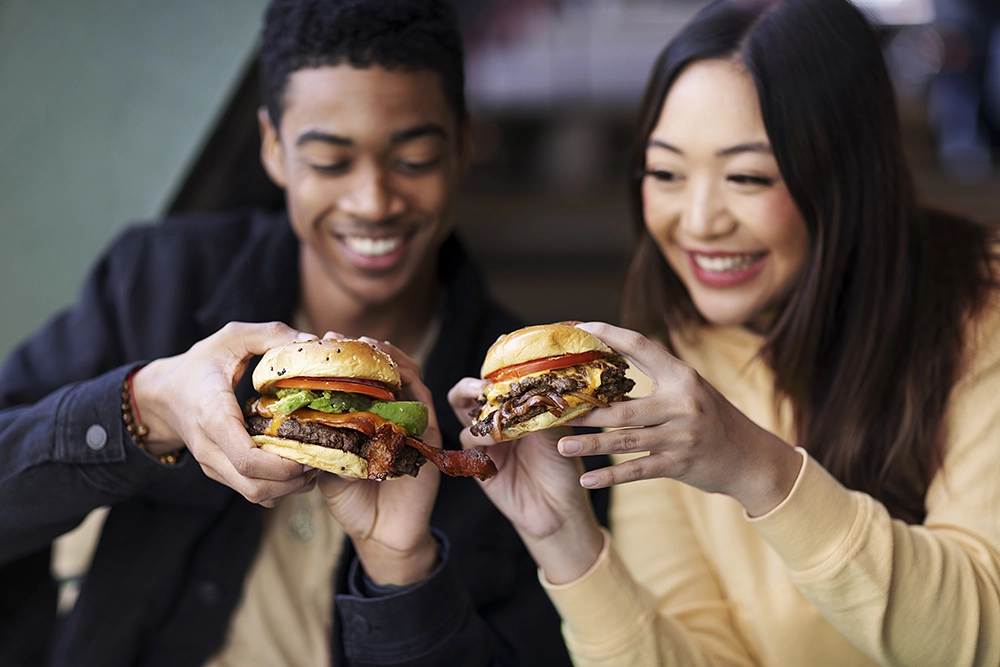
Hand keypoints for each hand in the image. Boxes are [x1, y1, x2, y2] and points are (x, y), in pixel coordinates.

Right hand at [130, 321, 317, 506]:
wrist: (161, 395)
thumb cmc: (198, 365)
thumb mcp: (230, 338)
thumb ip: (269, 333)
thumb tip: (309, 340)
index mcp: (214, 417)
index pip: (247, 459)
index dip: (283, 464)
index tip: (311, 448)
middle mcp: (211, 449)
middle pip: (255, 486)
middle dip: (294, 480)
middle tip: (321, 458)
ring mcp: (213, 465)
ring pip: (255, 495)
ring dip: (289, 487)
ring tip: (314, 464)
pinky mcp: (220, 472)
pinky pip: (251, 491)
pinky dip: (278, 487)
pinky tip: (296, 466)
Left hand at [317, 335, 439, 585]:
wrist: (380, 533)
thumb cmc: (352, 500)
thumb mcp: (326, 465)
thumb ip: (319, 442)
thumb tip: (294, 417)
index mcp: (365, 416)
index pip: (355, 377)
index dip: (338, 358)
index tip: (316, 344)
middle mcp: (389, 413)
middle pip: (380, 368)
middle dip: (358, 348)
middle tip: (334, 338)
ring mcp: (410, 420)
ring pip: (405, 374)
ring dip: (385, 356)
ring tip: (363, 345)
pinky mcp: (429, 432)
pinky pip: (423, 398)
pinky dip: (409, 379)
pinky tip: (392, 370)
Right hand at [448, 378, 602, 583]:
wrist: (559, 509)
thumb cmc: (563, 468)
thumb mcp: (559, 434)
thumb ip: (543, 410)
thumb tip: (537, 384)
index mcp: (517, 410)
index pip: (498, 384)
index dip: (496, 376)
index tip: (503, 374)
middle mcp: (499, 423)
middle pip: (469, 396)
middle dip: (469, 388)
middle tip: (481, 389)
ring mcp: (487, 443)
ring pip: (465, 418)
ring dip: (477, 415)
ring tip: (493, 419)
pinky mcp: (479, 464)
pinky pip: (468, 445)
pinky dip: (478, 439)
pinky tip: (495, 442)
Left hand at [557, 322, 801, 516]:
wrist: (750, 457)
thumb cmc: (712, 418)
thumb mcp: (690, 388)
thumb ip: (657, 376)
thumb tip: (609, 358)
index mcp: (682, 376)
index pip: (641, 347)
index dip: (609, 335)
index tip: (579, 328)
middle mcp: (682, 403)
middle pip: (623, 407)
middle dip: (586, 410)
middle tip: (555, 410)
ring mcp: (681, 435)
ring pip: (625, 440)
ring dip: (590, 445)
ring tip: (561, 444)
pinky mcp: (679, 463)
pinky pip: (637, 470)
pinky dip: (611, 476)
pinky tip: (588, 480)